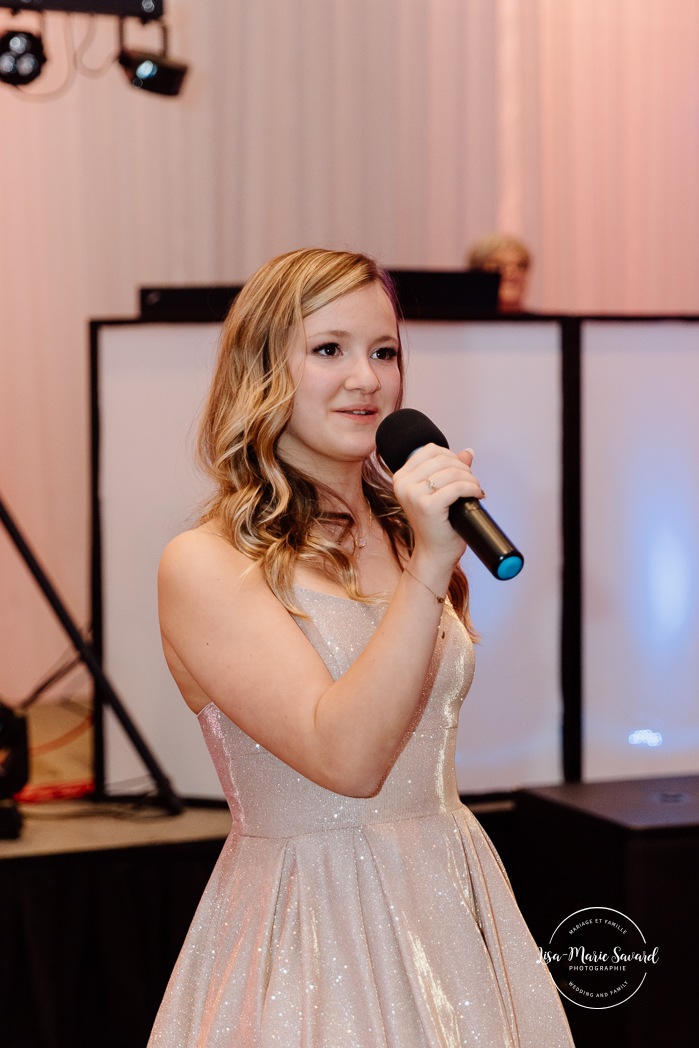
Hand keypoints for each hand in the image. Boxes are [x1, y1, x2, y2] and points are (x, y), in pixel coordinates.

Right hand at [392, 443, 484, 565]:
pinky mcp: (428, 506)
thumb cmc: (436, 524)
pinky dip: (472, 488)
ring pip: (452, 472)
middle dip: (463, 468)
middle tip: (471, 482)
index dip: (451, 455)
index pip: (430, 450)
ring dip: (470, 478)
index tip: (461, 469)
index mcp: (400, 478)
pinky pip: (457, 488)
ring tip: (475, 489)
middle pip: (442, 459)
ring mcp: (414, 495)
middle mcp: (403, 484)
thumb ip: (450, 469)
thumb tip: (468, 452)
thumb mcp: (439, 492)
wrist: (434, 552)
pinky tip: (477, 495)